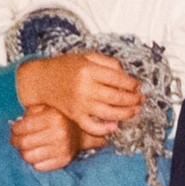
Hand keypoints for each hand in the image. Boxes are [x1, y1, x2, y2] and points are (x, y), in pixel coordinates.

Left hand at [9, 104, 106, 170]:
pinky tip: (39, 153)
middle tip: (17, 139)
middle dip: (16, 141)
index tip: (15, 129)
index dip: (15, 129)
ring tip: (28, 147)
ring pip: (28, 157)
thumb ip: (32, 111)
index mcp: (54, 117)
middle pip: (23, 143)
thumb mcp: (48, 107)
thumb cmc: (59, 117)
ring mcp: (63, 148)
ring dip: (25, 152)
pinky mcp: (64, 160)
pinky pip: (39, 166)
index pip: (23, 127)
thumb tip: (16, 123)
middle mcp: (59, 133)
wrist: (83, 130)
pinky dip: (35, 161)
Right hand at [16, 52, 143, 136]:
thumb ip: (108, 63)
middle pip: (116, 97)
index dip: (132, 84)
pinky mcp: (74, 115)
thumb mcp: (88, 57)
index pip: (118, 79)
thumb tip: (126, 76)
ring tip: (135, 111)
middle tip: (141, 100)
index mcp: (89, 70)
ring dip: (126, 114)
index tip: (139, 86)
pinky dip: (104, 129)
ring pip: (108, 113)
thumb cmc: (68, 66)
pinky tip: (115, 126)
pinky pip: (91, 126)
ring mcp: (79, 103)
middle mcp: (85, 87)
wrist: (43, 80)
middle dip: (133, 100)